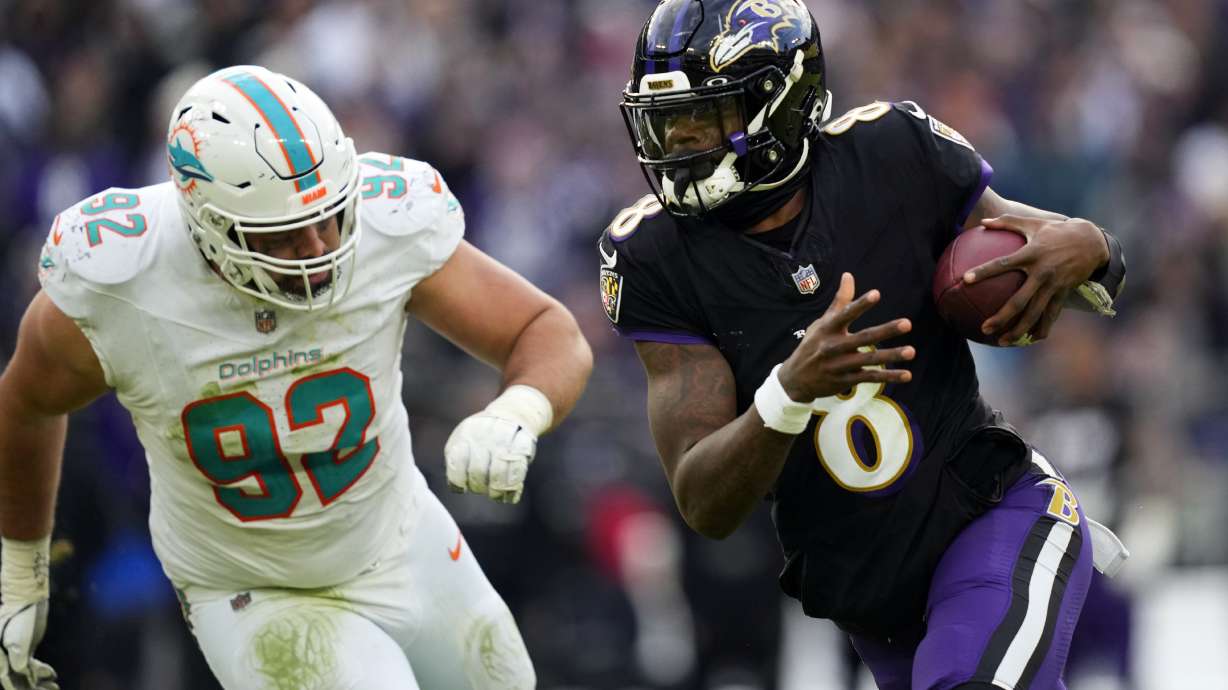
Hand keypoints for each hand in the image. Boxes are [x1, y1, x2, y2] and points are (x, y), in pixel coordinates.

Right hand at [0, 601, 57, 689]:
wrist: (26, 601)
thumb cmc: (17, 618)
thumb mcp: (16, 640)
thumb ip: (18, 659)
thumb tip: (23, 673)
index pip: (6, 679)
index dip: (17, 688)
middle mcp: (3, 659)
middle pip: (17, 679)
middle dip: (31, 688)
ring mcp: (15, 655)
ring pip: (25, 674)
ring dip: (39, 683)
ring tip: (54, 687)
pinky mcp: (25, 650)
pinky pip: (32, 666)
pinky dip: (41, 671)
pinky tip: (53, 675)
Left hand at [444, 413, 537, 503]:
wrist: (514, 413)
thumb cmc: (483, 434)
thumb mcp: (465, 438)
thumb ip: (457, 459)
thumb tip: (456, 487)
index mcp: (466, 433)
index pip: (458, 463)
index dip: (459, 480)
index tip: (463, 486)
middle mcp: (485, 434)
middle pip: (478, 471)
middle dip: (478, 487)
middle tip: (481, 489)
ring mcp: (505, 439)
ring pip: (498, 474)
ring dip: (496, 491)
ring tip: (496, 494)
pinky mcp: (524, 445)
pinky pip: (517, 472)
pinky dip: (513, 489)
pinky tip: (509, 495)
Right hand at [778, 273, 914, 400]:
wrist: (795, 378)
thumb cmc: (812, 345)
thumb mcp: (822, 323)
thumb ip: (840, 301)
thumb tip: (849, 275)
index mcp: (828, 329)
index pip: (845, 314)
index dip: (860, 304)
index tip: (876, 294)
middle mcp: (834, 346)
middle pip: (863, 337)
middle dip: (885, 331)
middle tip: (907, 323)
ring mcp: (840, 365)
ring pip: (870, 359)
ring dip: (891, 356)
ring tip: (911, 351)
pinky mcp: (846, 380)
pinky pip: (870, 377)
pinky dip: (888, 377)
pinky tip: (906, 374)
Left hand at [963, 215, 1109, 344]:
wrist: (1092, 241)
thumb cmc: (1057, 230)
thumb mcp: (1033, 222)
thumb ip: (1007, 222)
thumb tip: (982, 222)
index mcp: (1031, 254)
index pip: (1003, 264)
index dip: (984, 271)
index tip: (966, 279)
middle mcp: (1042, 273)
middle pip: (1019, 300)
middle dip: (1002, 317)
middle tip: (984, 328)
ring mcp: (1054, 285)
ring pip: (1035, 314)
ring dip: (1019, 330)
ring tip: (1002, 342)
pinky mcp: (1064, 293)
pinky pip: (1051, 315)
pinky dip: (1041, 329)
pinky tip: (1029, 340)